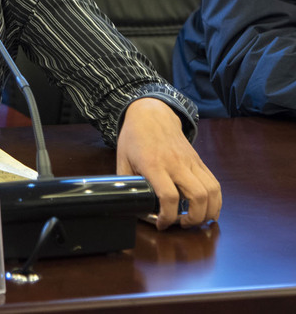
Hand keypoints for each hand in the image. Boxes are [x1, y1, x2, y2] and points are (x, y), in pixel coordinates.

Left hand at [116, 97, 221, 229]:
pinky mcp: (199, 161)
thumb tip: (130, 205)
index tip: (161, 224)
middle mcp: (176, 163)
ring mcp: (190, 161)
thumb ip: (127, 183)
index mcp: (154, 164)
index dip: (167, 216)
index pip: (169, 196)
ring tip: (196, 220)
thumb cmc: (134, 137)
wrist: (151, 113)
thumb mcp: (122, 160)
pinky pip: (214, 183)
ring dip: (209, 212)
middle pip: (197, 196)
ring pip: (212, 191)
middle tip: (182, 224)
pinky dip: (216, 201)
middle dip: (194, 218)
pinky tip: (208, 210)